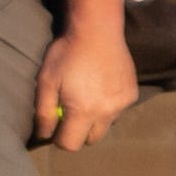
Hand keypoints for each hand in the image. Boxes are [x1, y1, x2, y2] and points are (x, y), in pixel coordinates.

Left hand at [33, 25, 137, 152]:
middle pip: (91, 139)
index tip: (55, 125)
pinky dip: (108, 105)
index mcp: (83, 111)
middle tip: (69, 111)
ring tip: (85, 96)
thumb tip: (44, 135)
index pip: (71, 144)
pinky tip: (100, 87)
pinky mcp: (132, 94)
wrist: (97, 30)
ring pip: (106, 125)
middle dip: (78, 131)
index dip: (59, 138)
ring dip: (95, 119)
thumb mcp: (45, 81)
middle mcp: (107, 112)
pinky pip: (118, 110)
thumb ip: (43, 112)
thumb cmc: (66, 54)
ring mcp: (122, 104)